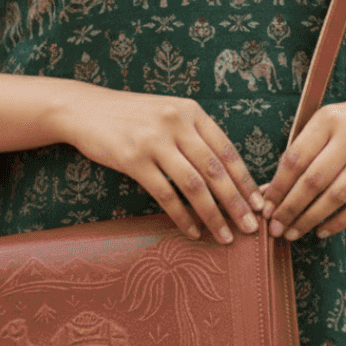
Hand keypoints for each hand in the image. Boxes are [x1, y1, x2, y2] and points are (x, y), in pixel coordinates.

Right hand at [58, 87, 264, 244]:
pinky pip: (164, 194)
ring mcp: (154, 141)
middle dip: (237, 202)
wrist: (85, 110)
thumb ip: (194, 135)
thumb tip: (226, 174)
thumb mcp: (168, 113)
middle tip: (251, 227)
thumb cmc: (132, 116)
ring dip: (213, 214)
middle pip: (216, 170)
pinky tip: (192, 230)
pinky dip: (181, 216)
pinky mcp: (133, 159)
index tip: (260, 203)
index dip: (246, 179)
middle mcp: (176, 123)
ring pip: (194, 185)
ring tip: (226, 236)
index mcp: (191, 111)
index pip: (227, 150)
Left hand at [258, 84, 345, 240]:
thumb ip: (300, 151)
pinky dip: (338, 222)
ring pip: (335, 197)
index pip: (296, 158)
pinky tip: (320, 231)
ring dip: (309, 219)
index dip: (278, 186)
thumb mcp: (326, 122)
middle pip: (313, 181)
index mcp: (328, 119)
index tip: (265, 206)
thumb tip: (269, 191)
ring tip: (292, 233)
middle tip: (274, 227)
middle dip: (290, 208)